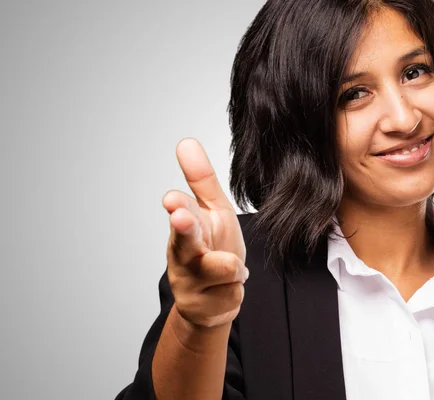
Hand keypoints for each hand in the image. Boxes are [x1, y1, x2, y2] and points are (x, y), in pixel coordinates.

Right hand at [162, 138, 247, 328]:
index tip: (173, 198)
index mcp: (185, 228)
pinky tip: (224, 291)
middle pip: (185, 242)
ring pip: (226, 269)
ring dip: (234, 269)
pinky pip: (235, 293)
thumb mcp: (213, 212)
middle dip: (185, 228)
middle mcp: (182, 255)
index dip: (179, 207)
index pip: (181, 213)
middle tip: (181, 215)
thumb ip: (201, 180)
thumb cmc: (213, 246)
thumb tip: (186, 142)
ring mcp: (189, 284)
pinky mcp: (203, 309)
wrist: (210, 298)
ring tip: (228, 269)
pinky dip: (235, 290)